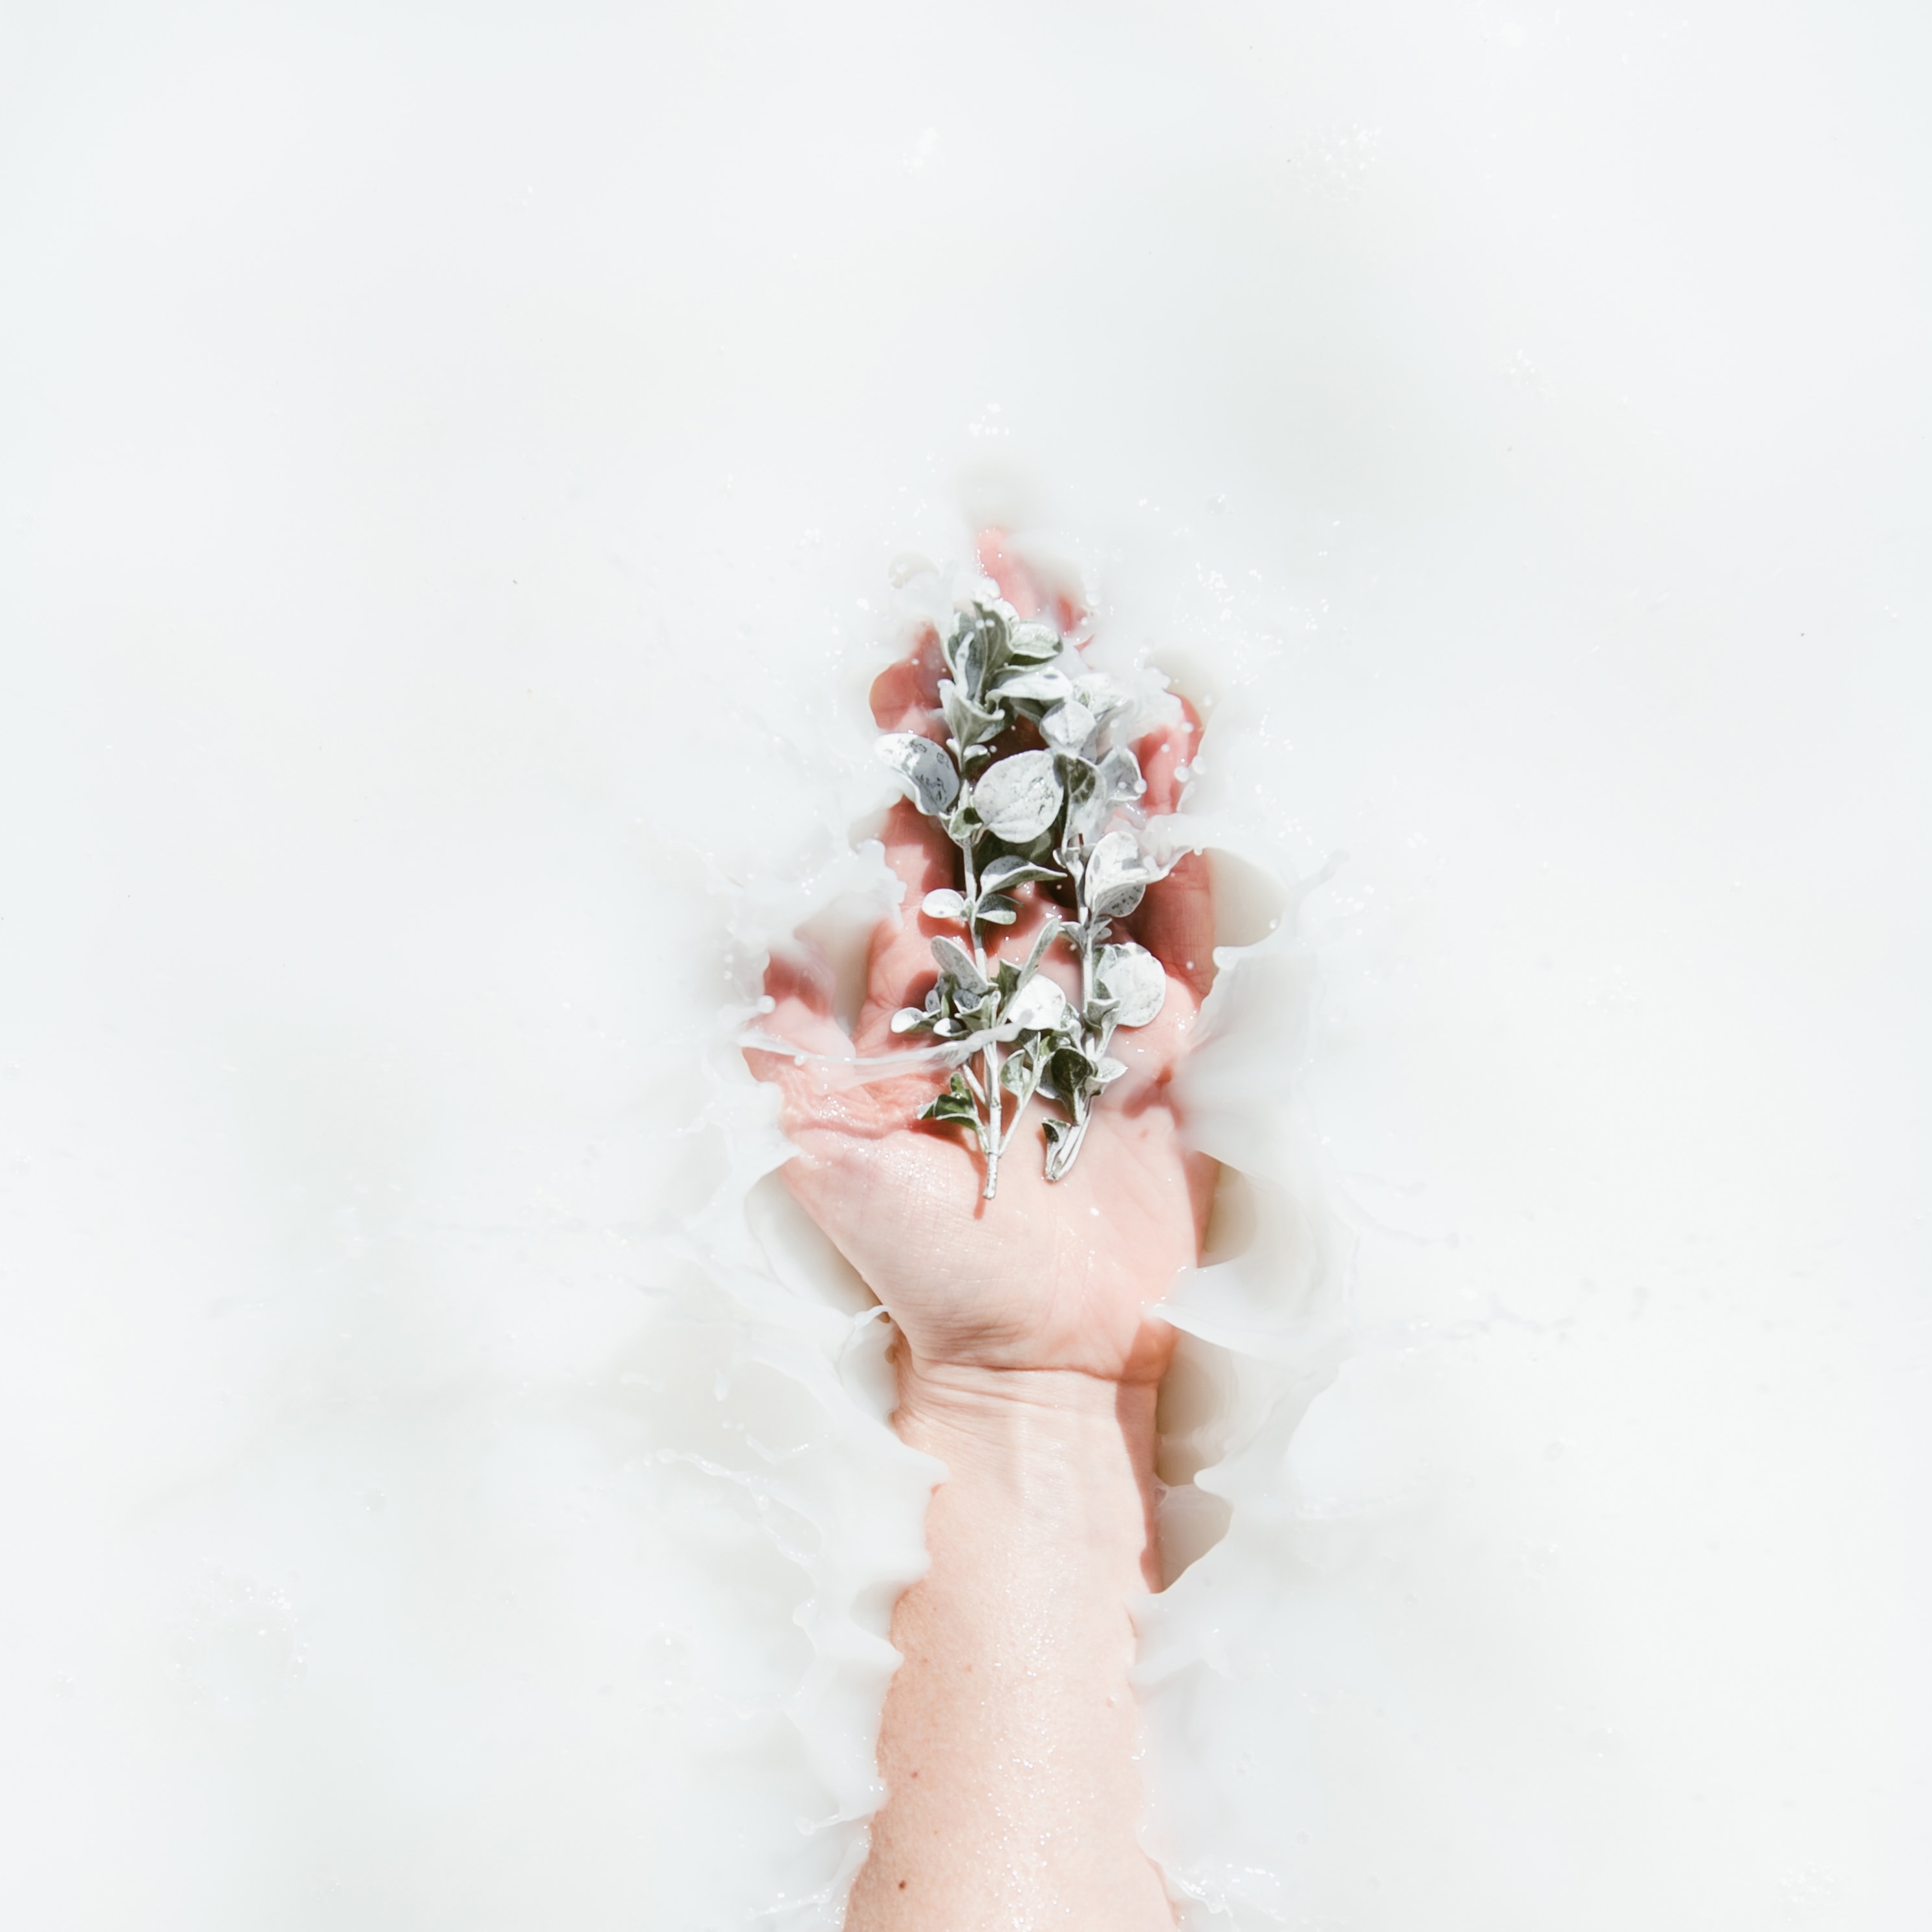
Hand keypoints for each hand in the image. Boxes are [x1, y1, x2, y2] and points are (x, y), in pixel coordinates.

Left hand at [749, 535, 1215, 1390]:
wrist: (1035, 1363)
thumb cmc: (917, 1267)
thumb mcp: (823, 1147)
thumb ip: (791, 1037)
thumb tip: (751, 924)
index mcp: (911, 981)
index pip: (911, 817)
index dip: (912, 722)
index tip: (911, 620)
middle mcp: (998, 973)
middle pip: (1010, 800)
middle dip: (1015, 690)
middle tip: (1019, 569)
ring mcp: (1086, 1002)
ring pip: (1098, 839)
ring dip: (1102, 740)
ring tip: (1111, 637)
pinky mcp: (1162, 1046)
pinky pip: (1179, 924)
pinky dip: (1179, 842)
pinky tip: (1180, 756)